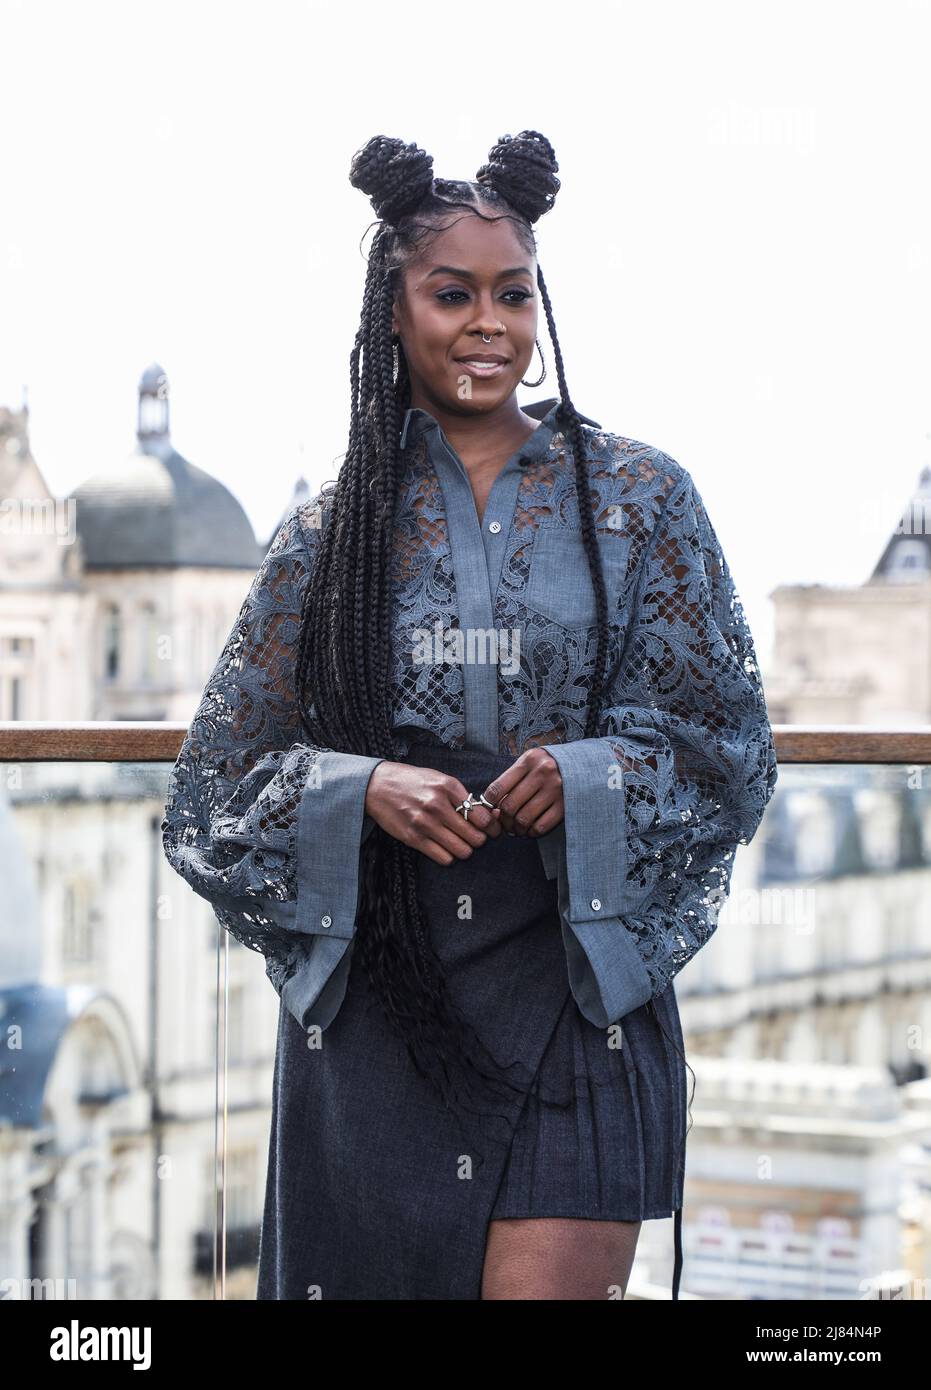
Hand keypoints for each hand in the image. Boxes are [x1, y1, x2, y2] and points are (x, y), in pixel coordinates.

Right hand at [364, 762, 502, 864]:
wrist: (377, 785)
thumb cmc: (412, 781)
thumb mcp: (440, 779)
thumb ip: (464, 796)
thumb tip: (492, 814)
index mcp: (448, 787)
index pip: (483, 816)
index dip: (492, 827)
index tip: (492, 829)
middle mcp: (437, 805)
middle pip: (475, 837)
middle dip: (480, 840)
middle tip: (477, 838)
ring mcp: (425, 823)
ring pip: (462, 850)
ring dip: (465, 850)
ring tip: (460, 843)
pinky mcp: (413, 838)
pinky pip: (443, 858)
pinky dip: (449, 857)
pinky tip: (445, 848)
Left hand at [480, 748, 564, 837]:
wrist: (583, 765)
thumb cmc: (548, 764)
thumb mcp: (530, 762)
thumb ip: (511, 779)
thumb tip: (492, 806)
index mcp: (529, 760)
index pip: (498, 787)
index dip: (488, 803)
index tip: (489, 809)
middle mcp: (542, 773)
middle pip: (510, 806)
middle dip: (503, 820)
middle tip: (503, 823)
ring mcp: (555, 790)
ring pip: (524, 818)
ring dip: (515, 829)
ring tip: (515, 829)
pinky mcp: (565, 805)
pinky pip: (541, 826)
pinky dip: (531, 832)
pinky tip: (530, 830)